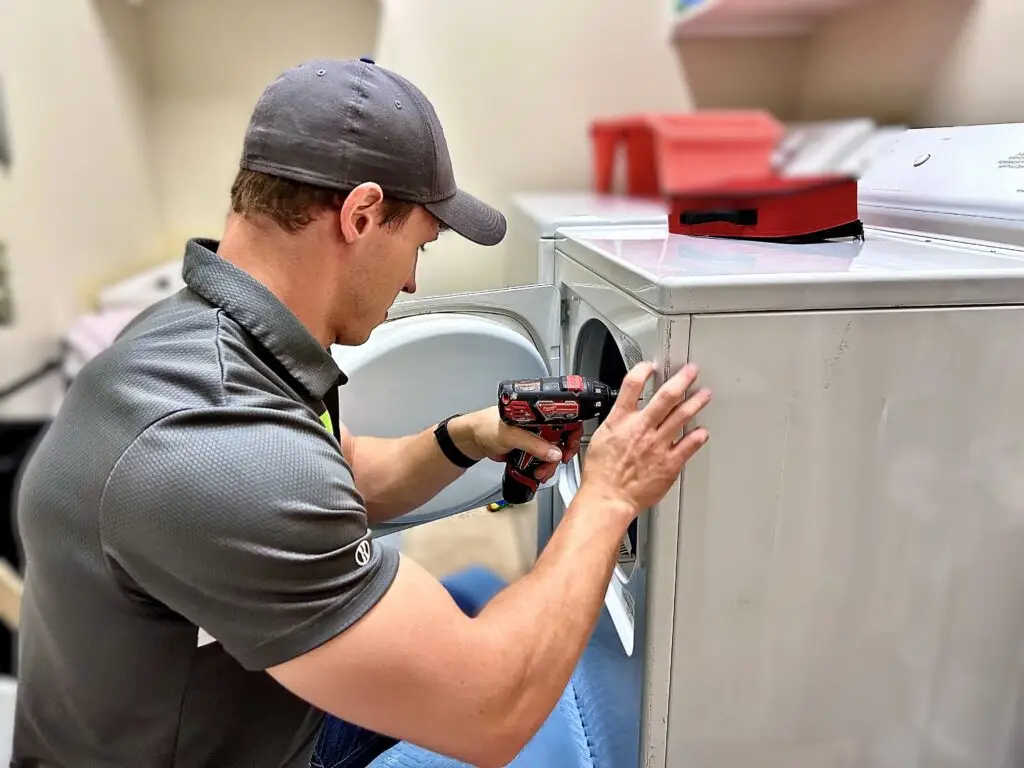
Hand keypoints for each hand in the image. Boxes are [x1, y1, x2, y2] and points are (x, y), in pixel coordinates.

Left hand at [449, 406, 582, 481]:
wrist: (470, 441)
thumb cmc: (484, 426)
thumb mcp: (511, 434)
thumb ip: (533, 444)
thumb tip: (554, 453)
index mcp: (535, 410)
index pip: (563, 415)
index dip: (571, 429)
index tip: (571, 443)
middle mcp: (537, 421)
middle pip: (561, 435)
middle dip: (562, 451)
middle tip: (559, 460)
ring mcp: (533, 435)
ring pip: (552, 450)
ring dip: (550, 463)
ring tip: (542, 471)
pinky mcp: (528, 448)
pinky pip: (542, 458)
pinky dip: (543, 467)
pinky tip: (539, 472)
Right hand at [580, 362, 710, 518]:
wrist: (608, 498)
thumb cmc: (601, 475)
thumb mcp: (600, 438)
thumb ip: (616, 423)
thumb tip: (623, 414)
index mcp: (621, 421)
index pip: (632, 385)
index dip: (643, 370)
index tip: (651, 366)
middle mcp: (641, 428)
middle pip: (666, 396)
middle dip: (682, 380)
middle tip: (691, 372)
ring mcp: (658, 445)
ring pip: (682, 416)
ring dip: (696, 402)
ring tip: (704, 394)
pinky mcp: (669, 463)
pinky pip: (689, 445)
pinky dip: (698, 436)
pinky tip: (702, 431)